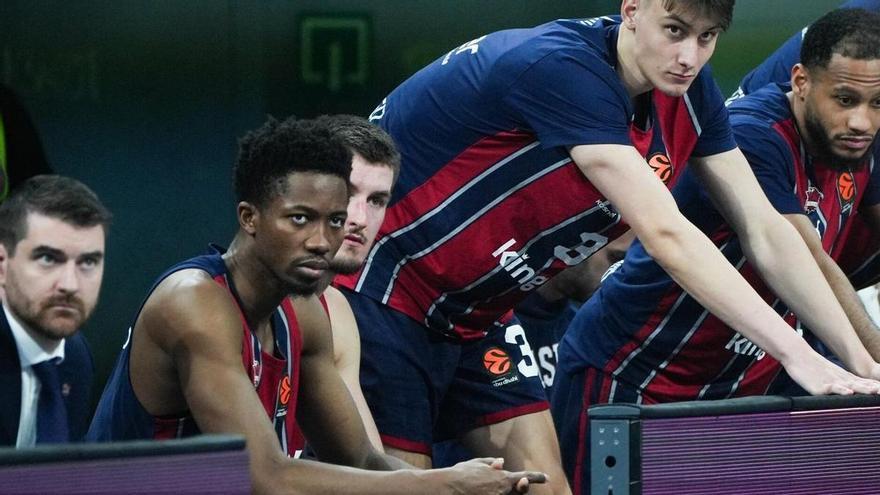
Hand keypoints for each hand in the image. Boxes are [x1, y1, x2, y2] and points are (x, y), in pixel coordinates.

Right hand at [431, 457, 546, 493]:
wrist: (448, 488)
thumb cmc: (460, 474)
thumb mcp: (476, 464)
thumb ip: (491, 463)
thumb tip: (502, 462)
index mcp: (503, 478)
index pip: (525, 477)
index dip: (536, 477)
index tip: (546, 477)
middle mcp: (503, 491)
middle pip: (520, 491)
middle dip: (520, 487)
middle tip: (519, 483)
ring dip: (503, 491)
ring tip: (485, 485)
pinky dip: (496, 494)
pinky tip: (482, 490)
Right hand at [782, 350, 879, 394]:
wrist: (797, 354)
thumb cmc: (810, 366)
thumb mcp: (829, 373)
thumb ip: (841, 381)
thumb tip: (851, 389)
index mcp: (843, 377)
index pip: (862, 382)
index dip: (873, 386)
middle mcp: (840, 379)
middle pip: (860, 384)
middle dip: (873, 388)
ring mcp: (831, 381)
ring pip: (850, 385)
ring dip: (863, 389)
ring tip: (874, 391)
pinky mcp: (820, 386)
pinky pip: (832, 388)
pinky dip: (841, 390)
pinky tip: (848, 392)